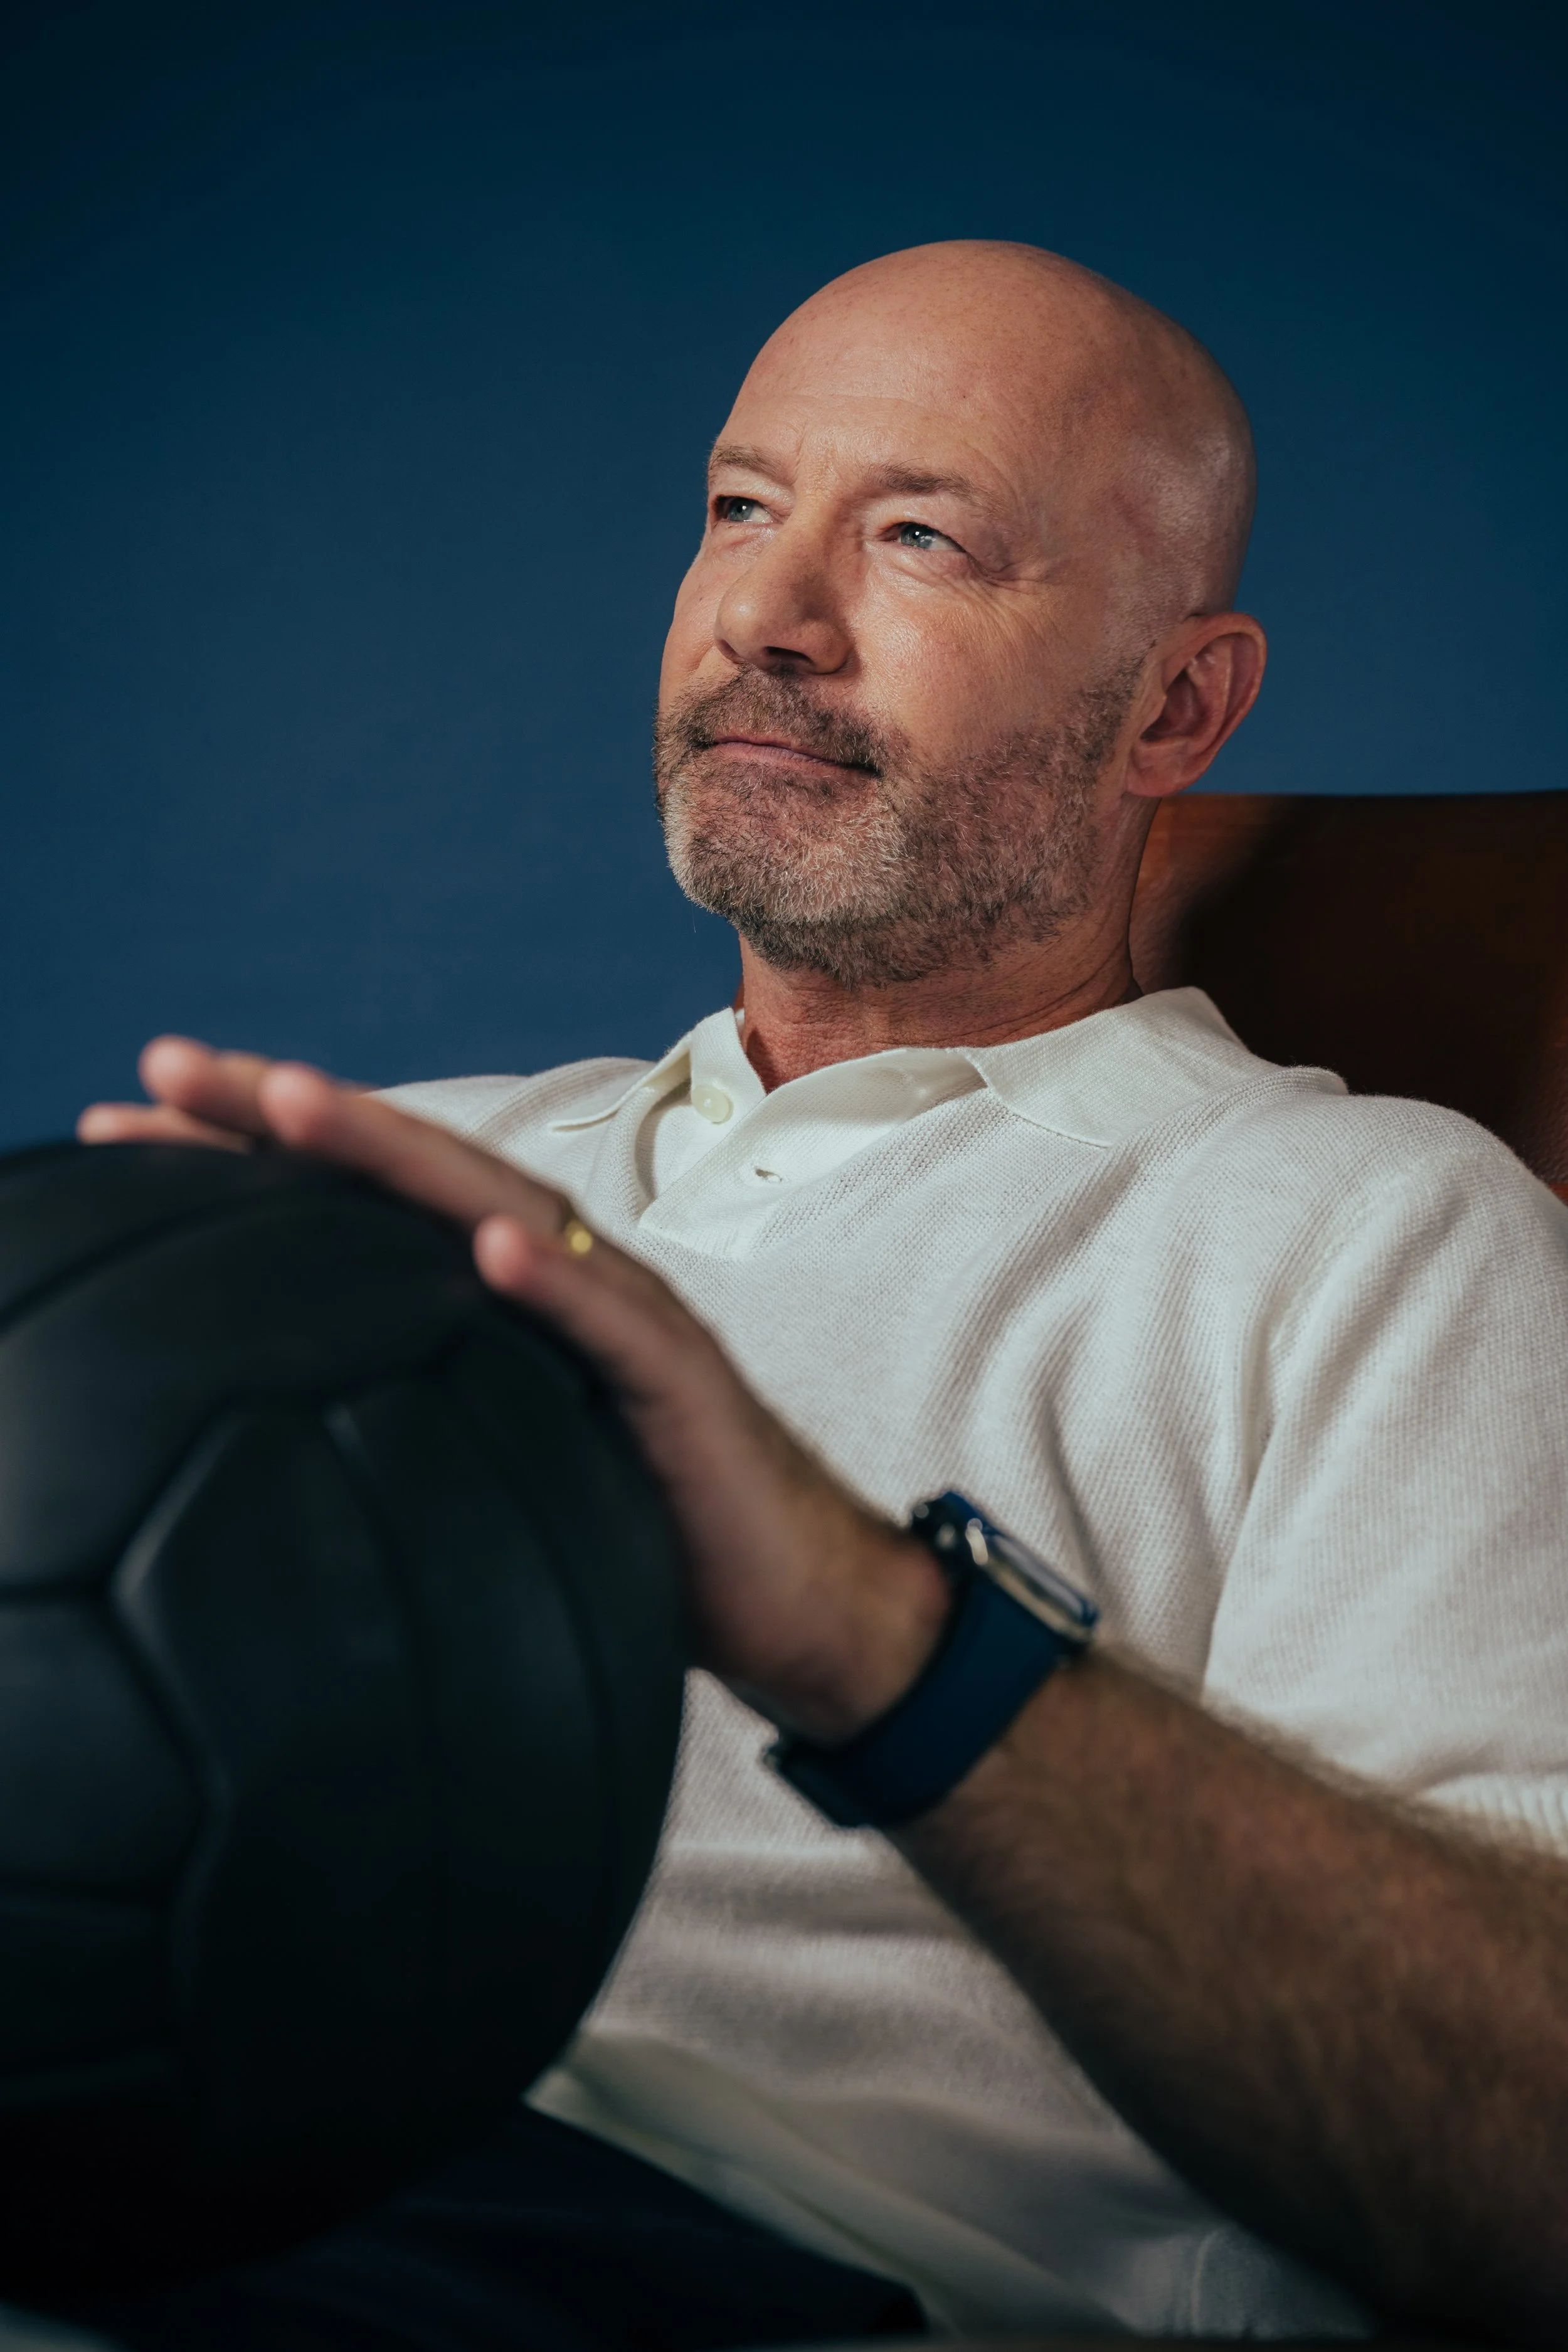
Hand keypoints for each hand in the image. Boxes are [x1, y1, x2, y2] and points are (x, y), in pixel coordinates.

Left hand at [81, 1041, 949, 1741]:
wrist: (796, 1597)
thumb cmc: (646, 1534)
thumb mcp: (500, 1463)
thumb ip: (409, 1420)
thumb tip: (270, 1438)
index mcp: (500, 1294)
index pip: (359, 1200)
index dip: (246, 1151)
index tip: (121, 1116)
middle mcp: (555, 1278)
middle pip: (411, 1170)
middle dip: (287, 1110)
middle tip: (163, 1063)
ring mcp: (622, 1319)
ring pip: (501, 1212)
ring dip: (397, 1155)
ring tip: (295, 1103)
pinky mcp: (681, 1387)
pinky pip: (615, 1327)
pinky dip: (554, 1281)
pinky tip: (494, 1248)